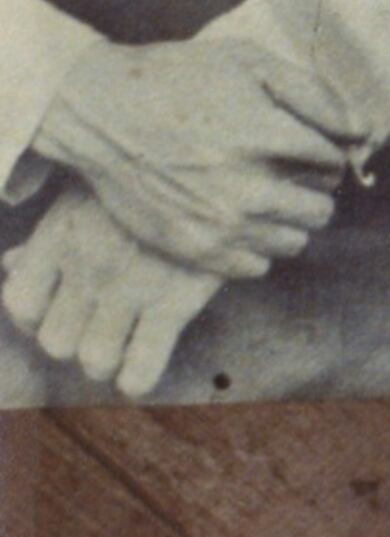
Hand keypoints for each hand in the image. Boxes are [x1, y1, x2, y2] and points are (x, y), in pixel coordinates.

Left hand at [3, 184, 223, 396]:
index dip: (32, 321)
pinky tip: (141, 368)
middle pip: (55, 341)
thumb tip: (9, 267)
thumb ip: (45, 237)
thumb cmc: (149, 175)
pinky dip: (136, 378)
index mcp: (60, 238)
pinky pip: (140, 367)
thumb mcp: (87, 193)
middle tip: (94, 329)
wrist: (220, 158)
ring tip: (120, 347)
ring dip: (104, 360)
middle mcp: (87, 268)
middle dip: (72, 342)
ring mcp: (129, 288)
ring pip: (93, 360)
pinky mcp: (175, 301)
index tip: (53, 315)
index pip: (20, 306)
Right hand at [30, 38, 343, 277]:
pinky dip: (258, 246)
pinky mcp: (190, 248)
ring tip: (264, 194)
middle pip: (322, 208)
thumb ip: (314, 94)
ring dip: (290, 219)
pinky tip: (239, 218)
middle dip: (315, 188)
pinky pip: (256, 266)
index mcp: (262, 135)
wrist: (100, 114)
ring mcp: (216, 223)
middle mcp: (244, 186)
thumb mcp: (250, 62)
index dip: (325, 149)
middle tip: (289, 172)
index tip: (305, 143)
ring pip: (294, 241)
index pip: (332, 160)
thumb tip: (361, 131)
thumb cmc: (180, 80)